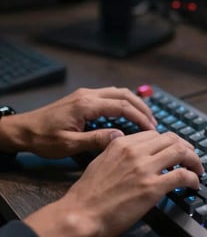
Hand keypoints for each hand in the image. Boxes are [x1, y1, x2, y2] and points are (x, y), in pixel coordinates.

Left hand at [0, 87, 156, 157]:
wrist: (23, 130)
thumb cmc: (43, 138)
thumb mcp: (69, 144)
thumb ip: (96, 139)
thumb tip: (121, 137)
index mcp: (86, 105)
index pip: (121, 106)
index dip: (139, 117)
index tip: (151, 129)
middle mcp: (88, 95)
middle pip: (124, 94)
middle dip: (142, 107)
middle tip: (154, 123)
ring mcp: (85, 94)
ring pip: (118, 92)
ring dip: (134, 102)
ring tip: (145, 117)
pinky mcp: (83, 98)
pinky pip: (110, 95)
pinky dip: (124, 101)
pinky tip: (128, 111)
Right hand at [24, 131, 203, 236]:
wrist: (79, 214)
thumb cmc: (87, 193)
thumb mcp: (101, 161)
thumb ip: (119, 152)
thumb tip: (135, 153)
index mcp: (122, 144)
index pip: (156, 134)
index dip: (170, 142)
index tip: (175, 150)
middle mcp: (136, 151)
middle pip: (172, 139)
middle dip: (186, 147)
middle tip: (192, 158)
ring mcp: (145, 168)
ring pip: (181, 152)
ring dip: (194, 160)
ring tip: (198, 169)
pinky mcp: (152, 188)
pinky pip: (182, 175)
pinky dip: (193, 178)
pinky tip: (193, 184)